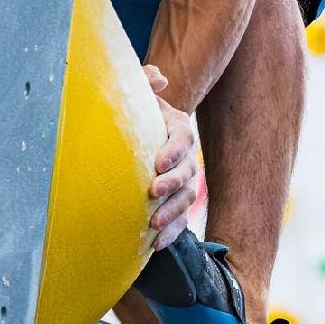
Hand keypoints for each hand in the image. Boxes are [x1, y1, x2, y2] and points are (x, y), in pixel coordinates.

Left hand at [144, 63, 198, 251]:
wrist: (136, 144)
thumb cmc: (136, 118)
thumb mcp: (138, 97)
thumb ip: (143, 81)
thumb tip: (158, 80)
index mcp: (177, 128)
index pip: (183, 137)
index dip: (174, 150)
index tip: (157, 163)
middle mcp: (186, 156)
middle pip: (188, 171)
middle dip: (172, 183)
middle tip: (153, 192)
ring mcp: (185, 182)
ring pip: (186, 199)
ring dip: (172, 212)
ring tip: (152, 223)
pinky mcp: (178, 205)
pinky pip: (181, 221)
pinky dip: (170, 233)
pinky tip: (155, 244)